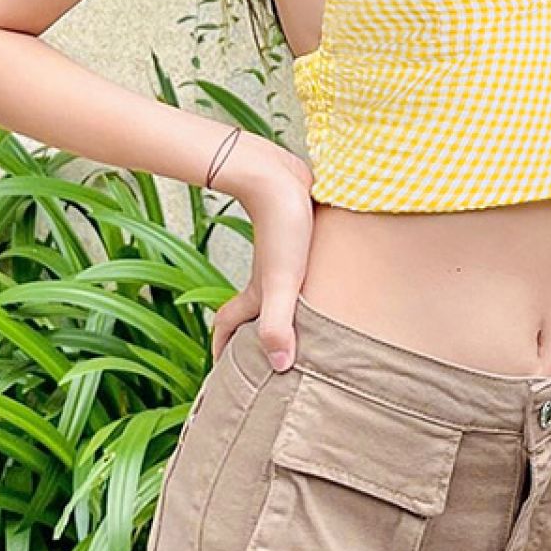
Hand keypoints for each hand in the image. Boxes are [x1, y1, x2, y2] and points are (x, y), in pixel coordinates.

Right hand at [208, 135, 314, 374]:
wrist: (284, 176)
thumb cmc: (284, 226)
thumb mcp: (282, 281)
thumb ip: (278, 324)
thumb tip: (278, 367)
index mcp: (257, 291)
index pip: (228, 324)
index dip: (222, 348)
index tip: (222, 374)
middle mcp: (267, 277)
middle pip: (252, 311)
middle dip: (253, 336)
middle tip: (265, 362)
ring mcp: (284, 258)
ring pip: (277, 291)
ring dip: (282, 311)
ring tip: (304, 333)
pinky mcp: (303, 240)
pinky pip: (302, 272)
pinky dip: (307, 287)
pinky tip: (329, 290)